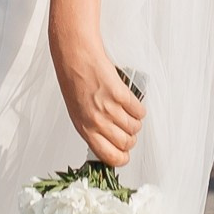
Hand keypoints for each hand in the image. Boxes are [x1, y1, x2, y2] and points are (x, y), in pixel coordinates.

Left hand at [51, 26, 144, 167]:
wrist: (75, 56)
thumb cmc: (74, 81)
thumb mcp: (78, 111)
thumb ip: (93, 128)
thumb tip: (111, 140)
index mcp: (84, 128)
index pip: (109, 156)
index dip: (121, 158)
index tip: (124, 153)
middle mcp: (96, 121)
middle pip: (126, 143)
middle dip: (131, 138)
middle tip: (128, 129)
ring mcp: (108, 108)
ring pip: (134, 127)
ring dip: (136, 122)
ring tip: (129, 113)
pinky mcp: (119, 94)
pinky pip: (138, 111)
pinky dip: (139, 109)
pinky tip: (132, 103)